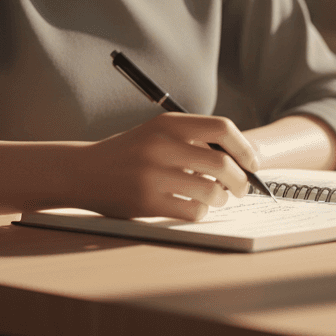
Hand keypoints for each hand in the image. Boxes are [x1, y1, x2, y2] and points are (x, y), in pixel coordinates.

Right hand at [75, 113, 261, 220]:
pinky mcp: (146, 202)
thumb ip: (195, 139)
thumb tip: (243, 160)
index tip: (252, 163)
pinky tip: (194, 207)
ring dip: (221, 198)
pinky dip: (201, 212)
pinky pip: (193, 210)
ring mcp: (153, 175)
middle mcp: (162, 146)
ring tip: (216, 198)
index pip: (223, 128)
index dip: (244, 148)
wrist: (83, 171)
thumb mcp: (159, 133)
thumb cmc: (131, 152)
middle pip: (223, 164)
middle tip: (241, 189)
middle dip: (241, 181)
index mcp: (169, 124)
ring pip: (212, 191)